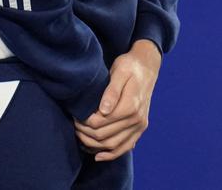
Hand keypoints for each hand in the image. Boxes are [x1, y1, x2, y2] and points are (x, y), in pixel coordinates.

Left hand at [74, 40, 161, 161]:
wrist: (147, 67)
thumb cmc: (130, 66)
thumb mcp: (120, 71)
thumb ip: (111, 91)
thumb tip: (103, 110)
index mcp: (130, 105)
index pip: (101, 123)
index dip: (84, 123)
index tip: (75, 115)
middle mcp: (137, 119)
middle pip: (105, 136)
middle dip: (85, 134)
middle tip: (74, 125)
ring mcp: (140, 125)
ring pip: (113, 146)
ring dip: (94, 146)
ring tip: (81, 137)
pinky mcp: (140, 128)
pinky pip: (125, 147)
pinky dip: (111, 154)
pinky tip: (97, 155)